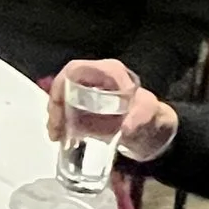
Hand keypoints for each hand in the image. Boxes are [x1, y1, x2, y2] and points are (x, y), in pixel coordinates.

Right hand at [47, 59, 175, 161]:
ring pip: (62, 99)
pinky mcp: (86, 108)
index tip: (58, 108)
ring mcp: (89, 93)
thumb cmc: (152, 115)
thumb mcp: (150, 113)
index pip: (75, 70)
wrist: (154, 131)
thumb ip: (141, 116)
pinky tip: (62, 138)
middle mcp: (95, 78)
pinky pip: (67, 112)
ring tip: (56, 137)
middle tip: (55, 130)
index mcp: (109, 72)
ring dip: (55, 117)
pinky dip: (61, 124)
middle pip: (64, 85)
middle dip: (55, 107)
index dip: (60, 85)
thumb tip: (125, 128)